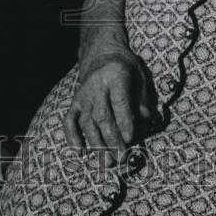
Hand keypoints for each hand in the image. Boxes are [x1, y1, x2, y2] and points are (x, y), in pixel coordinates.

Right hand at [64, 49, 154, 163]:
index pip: (119, 101)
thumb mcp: (140, 75)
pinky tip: (80, 152)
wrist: (101, 53)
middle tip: (122, 158)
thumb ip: (143, 98)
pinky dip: (72, 137)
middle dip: (112, 139)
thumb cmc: (126, 67)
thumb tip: (145, 119)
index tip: (130, 139)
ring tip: (107, 162)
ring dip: (97, 144)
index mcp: (115, 75)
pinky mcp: (74, 102)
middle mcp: (96, 85)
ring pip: (87, 122)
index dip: (124, 121)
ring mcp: (83, 95)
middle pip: (102, 116)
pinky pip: (69, 120)